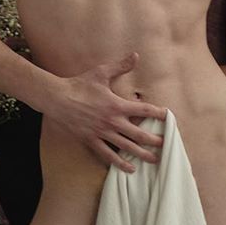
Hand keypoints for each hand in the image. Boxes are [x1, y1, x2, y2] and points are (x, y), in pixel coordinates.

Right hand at [43, 51, 167, 170]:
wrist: (57, 98)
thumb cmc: (79, 85)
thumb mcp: (101, 73)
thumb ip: (120, 66)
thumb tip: (136, 55)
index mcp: (117, 105)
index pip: (144, 110)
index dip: (158, 113)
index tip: (168, 117)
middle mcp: (112, 122)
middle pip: (139, 134)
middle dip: (154, 140)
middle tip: (166, 145)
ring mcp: (102, 133)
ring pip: (127, 147)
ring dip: (142, 154)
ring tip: (155, 160)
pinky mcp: (91, 140)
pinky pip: (108, 155)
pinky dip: (120, 163)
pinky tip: (130, 169)